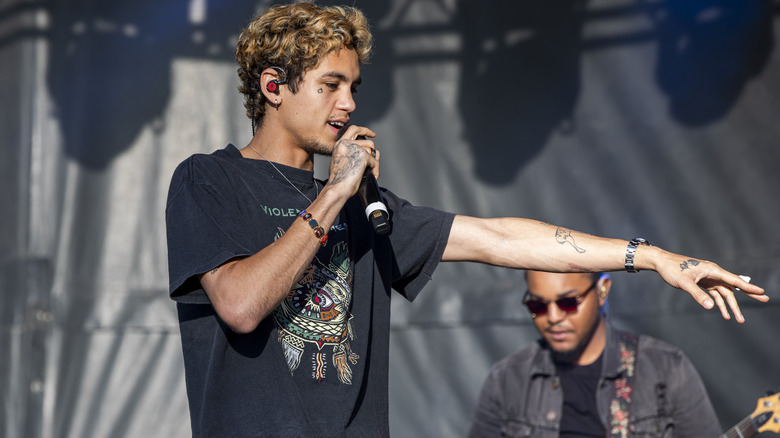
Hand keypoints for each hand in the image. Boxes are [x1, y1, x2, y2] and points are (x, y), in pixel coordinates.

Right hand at [327, 125, 378, 196]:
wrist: (337, 189)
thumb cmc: (339, 180)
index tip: (372, 134)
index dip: (365, 130)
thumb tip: (369, 150)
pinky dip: (375, 170)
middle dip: (373, 153)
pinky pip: (375, 162)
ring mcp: (355, 148)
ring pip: (373, 152)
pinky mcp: (363, 156)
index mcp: (340, 144)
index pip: (354, 129)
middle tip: (373, 163)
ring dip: (374, 164)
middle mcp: (347, 143)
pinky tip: (371, 176)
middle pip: (369, 143)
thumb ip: (351, 152)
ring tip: (368, 172)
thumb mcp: (342, 160)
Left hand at [651, 249, 767, 322]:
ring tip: (739, 320)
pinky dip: (719, 304)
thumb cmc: (672, 269)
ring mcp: (709, 278)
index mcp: (712, 270)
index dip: (748, 286)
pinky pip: (715, 294)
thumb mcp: (684, 283)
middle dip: (749, 294)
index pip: (734, 280)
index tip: (761, 292)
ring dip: (731, 306)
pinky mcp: (703, 282)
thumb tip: (711, 307)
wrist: (662, 262)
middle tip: (765, 299)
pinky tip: (724, 314)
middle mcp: (713, 273)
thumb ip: (698, 295)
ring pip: (724, 293)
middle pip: (734, 286)